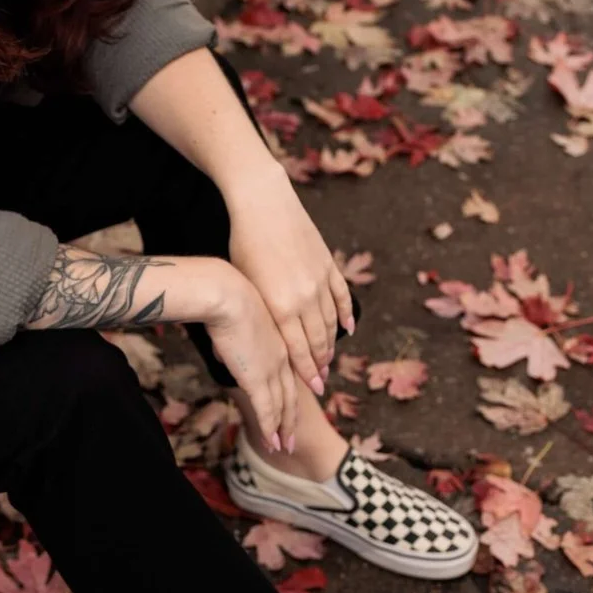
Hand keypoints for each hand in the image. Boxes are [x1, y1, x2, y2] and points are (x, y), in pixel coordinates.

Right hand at [202, 265, 319, 453]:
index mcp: (278, 340)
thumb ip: (234, 342)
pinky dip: (270, 428)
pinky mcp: (257, 378)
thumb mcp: (235, 320)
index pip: (288, 373)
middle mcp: (281, 357)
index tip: (292, 404)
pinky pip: (267, 410)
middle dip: (291, 417)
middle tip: (292, 435)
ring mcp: (272, 369)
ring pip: (282, 406)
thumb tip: (222, 353)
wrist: (227, 295)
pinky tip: (272, 442)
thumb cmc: (225, 299)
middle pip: (290, 394)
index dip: (291, 391)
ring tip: (284, 445)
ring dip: (283, 428)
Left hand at [225, 176, 354, 398]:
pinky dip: (346, 315)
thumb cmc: (243, 244)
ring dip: (332, 344)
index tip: (313, 388)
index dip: (307, 372)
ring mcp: (320, 282)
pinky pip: (342, 297)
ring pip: (332, 322)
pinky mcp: (328, 265)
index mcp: (280, 308)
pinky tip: (348, 329)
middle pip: (318, 341)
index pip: (298, 350)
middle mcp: (304, 299)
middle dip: (320, 365)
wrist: (264, 204)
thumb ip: (256, 315)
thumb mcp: (244, 285)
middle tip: (322, 382)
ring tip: (330, 360)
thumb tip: (250, 344)